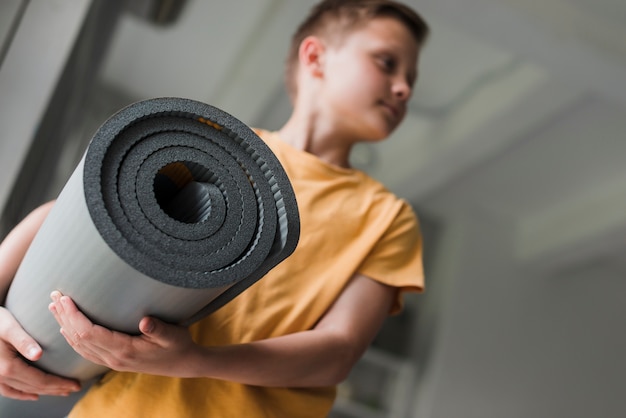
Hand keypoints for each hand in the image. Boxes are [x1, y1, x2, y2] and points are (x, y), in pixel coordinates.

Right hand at [0, 306, 80, 399]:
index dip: (59, 383)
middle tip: (74, 387)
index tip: (76, 384)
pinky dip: (22, 394)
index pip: (40, 380)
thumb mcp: (10, 327)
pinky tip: (33, 395)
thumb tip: (38, 355)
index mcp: (8, 367)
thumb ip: (24, 341)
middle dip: (56, 389)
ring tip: (60, 391)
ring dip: (43, 392)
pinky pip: (8, 390)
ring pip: (23, 390)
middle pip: (34, 387)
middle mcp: (0, 376)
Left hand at [48, 291, 200, 377]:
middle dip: (64, 317)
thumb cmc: (180, 346)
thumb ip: (159, 328)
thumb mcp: (174, 335)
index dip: (75, 316)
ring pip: (79, 346)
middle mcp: (114, 359)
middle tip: (54, 295)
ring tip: (54, 308)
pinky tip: (67, 329)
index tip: (66, 298)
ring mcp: (113, 362)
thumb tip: (145, 320)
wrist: (184, 364)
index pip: (90, 334)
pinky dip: (73, 338)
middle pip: (79, 339)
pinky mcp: (115, 361)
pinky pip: (86, 351)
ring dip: (65, 326)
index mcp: (125, 351)